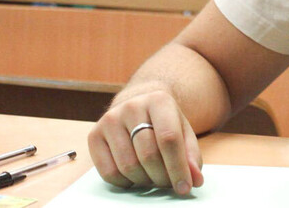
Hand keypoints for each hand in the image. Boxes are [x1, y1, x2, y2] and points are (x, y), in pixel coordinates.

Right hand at [87, 88, 203, 194]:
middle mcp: (132, 106)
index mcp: (158, 101)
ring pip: (128, 166)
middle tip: (168, 183)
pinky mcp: (94, 135)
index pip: (169, 139)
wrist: (138, 105)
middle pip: (148, 155)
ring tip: (153, 178)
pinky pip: (109, 172)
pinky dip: (125, 183)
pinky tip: (135, 177)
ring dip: (145, 181)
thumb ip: (191, 156)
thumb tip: (195, 180)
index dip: (178, 168)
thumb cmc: (163, 122)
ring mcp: (110, 120)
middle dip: (162, 177)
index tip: (185, 187)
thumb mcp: (183, 132)